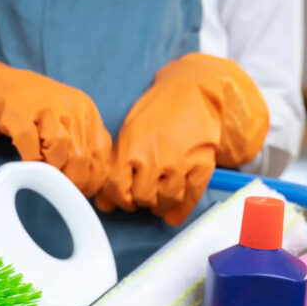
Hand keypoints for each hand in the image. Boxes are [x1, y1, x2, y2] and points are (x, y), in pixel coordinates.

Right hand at [0, 46, 111, 195]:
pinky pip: (32, 146)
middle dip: (76, 184)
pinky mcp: (14, 107)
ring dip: (54, 175)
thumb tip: (93, 198)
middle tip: (59, 194)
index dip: (94, 183)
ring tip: (39, 180)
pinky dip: (31, 162)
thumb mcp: (52, 135)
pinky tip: (24, 167)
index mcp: (82, 110)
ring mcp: (43, 103)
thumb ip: (71, 158)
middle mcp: (68, 104)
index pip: (102, 157)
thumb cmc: (15, 118)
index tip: (83, 200)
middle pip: (87, 159)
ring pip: (65, 154)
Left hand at [95, 53, 268, 224]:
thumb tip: (105, 202)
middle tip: (144, 194)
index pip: (116, 188)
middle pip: (142, 198)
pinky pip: (191, 198)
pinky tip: (174, 215)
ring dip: (160, 205)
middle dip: (140, 200)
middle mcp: (155, 158)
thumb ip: (117, 166)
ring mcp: (181, 163)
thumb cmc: (159, 109)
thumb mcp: (130, 132)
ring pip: (165, 202)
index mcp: (132, 147)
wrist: (193, 90)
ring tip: (159, 199)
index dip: (117, 198)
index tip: (123, 197)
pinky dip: (181, 211)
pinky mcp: (202, 166)